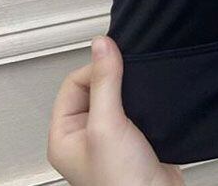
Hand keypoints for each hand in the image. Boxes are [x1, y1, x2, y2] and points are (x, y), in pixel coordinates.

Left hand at [48, 35, 183, 185]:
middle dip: (115, 77)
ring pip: (119, 94)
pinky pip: (137, 105)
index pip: (74, 83)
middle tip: (130, 76)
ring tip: (141, 92)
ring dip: (132, 88)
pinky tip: (152, 101)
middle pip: (96, 85)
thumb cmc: (123, 182)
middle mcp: (85, 134)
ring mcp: (111, 136)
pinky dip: (146, 98)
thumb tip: (102, 44)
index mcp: (65, 134)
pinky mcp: (136, 135)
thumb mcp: (108, 124)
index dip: (95, 69)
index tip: (116, 62)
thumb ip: (105, 82)